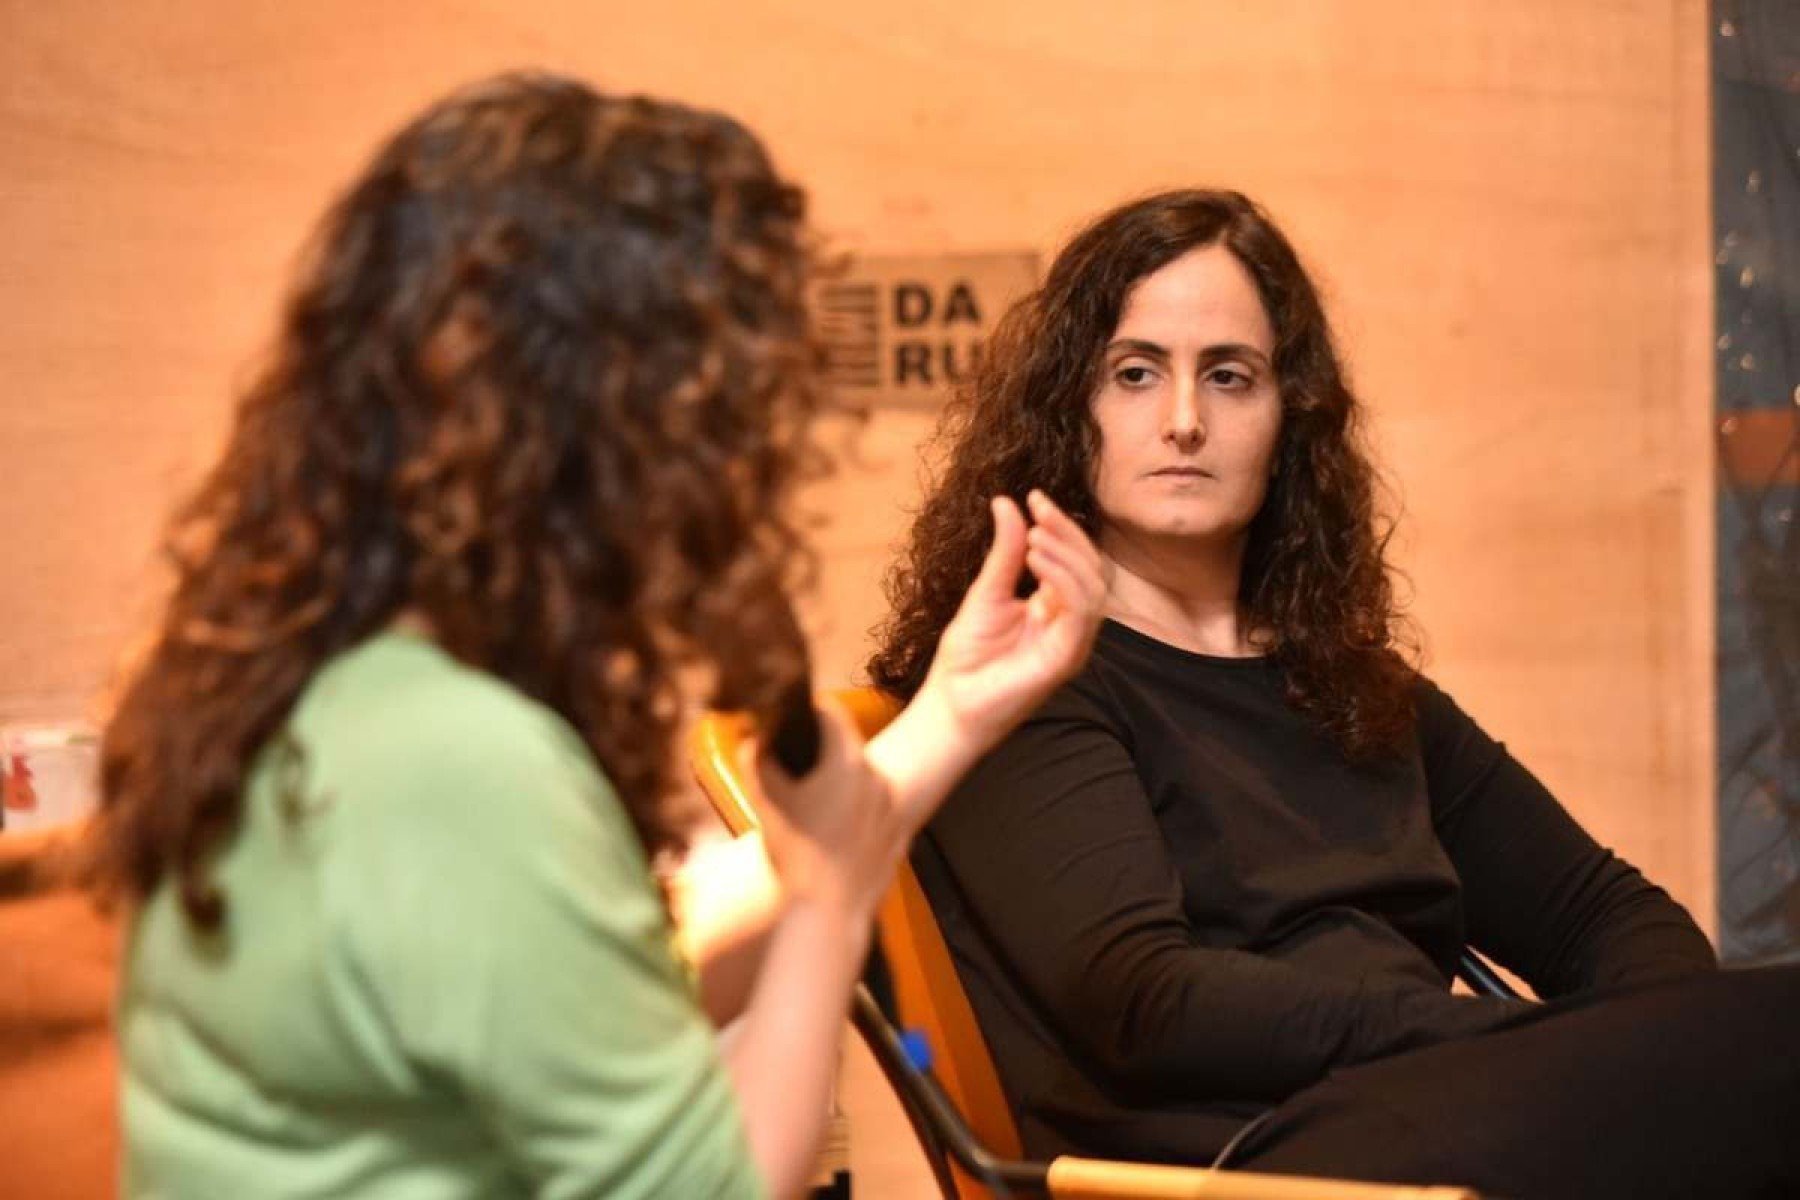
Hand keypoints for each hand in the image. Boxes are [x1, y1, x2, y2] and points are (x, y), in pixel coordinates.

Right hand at [740, 696, 903, 922]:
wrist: (828, 912)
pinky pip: (878, 812)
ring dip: (844, 783)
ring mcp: (894, 808)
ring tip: (816, 805)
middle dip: (825, 752)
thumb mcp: (766, 804)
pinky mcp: (901, 835)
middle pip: (850, 748)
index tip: (798, 713)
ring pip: (866, 781)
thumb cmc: (795, 855)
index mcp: (848, 763)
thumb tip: (752, 737)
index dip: (812, 709)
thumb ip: (756, 761)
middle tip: (800, 766)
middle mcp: (879, 779)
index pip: (833, 714)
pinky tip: (836, 834)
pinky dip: (860, 814)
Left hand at [920, 490, 1108, 749]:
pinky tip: (1038, 560)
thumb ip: (1005, 551)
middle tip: (1039, 509)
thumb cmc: (968, 656)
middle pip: (1090, 568)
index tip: (1034, 497)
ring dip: (1068, 554)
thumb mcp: (986, 591)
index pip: (1073, 558)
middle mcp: (1070, 622)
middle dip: (1068, 533)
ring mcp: (1072, 641)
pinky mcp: (1068, 658)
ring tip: (1035, 534)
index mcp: (1054, 606)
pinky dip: (1065, 581)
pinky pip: (1082, 613)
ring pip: (1094, 587)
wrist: (952, 702)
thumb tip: (1007, 502)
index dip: (1059, 525)